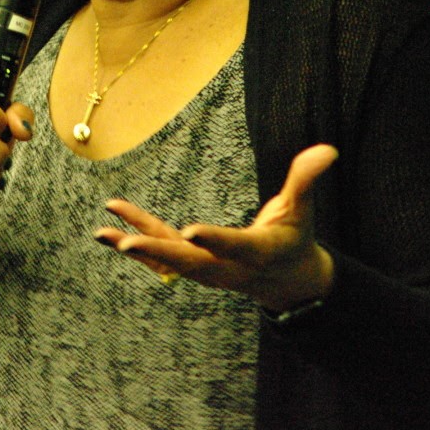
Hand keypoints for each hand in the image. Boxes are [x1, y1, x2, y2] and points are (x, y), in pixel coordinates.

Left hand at [94, 143, 337, 311]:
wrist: (286, 280)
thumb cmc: (295, 236)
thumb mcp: (303, 208)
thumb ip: (307, 179)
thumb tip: (327, 149)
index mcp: (256, 253)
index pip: (233, 246)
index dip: (213, 240)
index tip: (189, 231)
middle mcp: (226, 268)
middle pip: (188, 263)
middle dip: (157, 253)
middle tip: (125, 244)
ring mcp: (206, 269)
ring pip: (167, 261)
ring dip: (136, 246)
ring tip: (102, 233)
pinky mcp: (193, 263)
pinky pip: (160, 256)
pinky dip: (135, 242)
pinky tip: (106, 230)